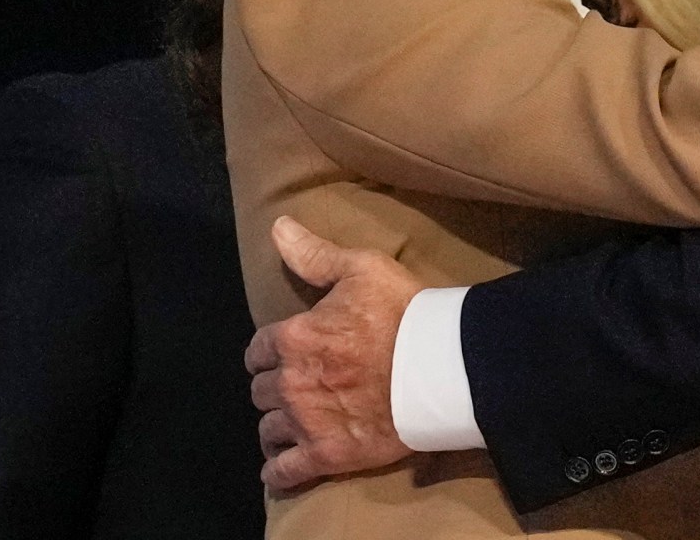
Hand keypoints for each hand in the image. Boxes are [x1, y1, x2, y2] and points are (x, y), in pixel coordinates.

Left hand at [244, 216, 422, 490]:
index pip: (258, 349)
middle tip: (291, 387)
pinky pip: (286, 471)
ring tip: (286, 425)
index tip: (276, 355)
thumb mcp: (361, 269)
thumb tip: (277, 227)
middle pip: (261, 390)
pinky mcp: (329, 455)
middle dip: (272, 387)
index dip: (266, 352)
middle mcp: (292, 381)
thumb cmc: (403, 313)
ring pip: (268, 429)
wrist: (441, 367)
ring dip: (274, 426)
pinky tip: (277, 471)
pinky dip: (278, 472)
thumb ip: (314, 255)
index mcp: (294, 337)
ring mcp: (307, 422)